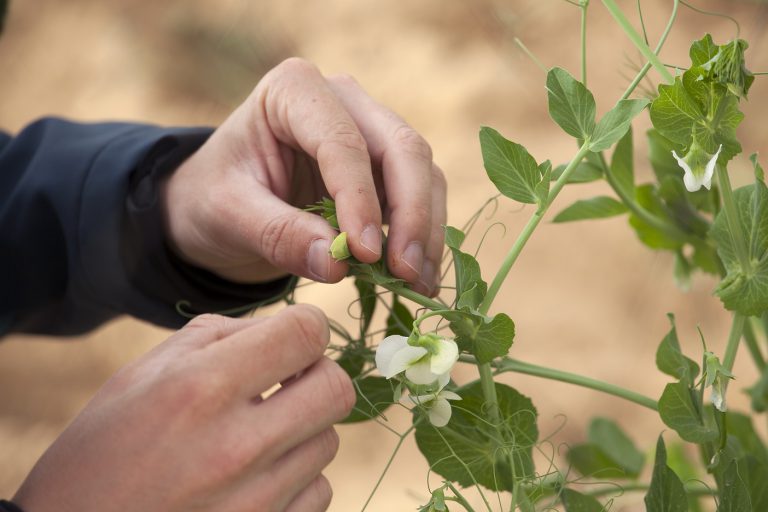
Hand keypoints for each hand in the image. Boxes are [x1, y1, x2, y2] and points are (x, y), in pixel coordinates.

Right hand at [13, 305, 353, 511]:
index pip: (305, 334)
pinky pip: (318, 491)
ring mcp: (255, 501)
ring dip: (304, 428)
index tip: (294, 335)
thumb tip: (279, 327)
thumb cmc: (100, 452)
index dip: (307, 325)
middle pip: (336, 388)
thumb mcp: (141, 375)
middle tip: (287, 381)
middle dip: (318, 374)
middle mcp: (236, 446)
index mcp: (201, 389)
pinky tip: (257, 475)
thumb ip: (217, 337)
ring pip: (329, 441)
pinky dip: (298, 476)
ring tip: (259, 434)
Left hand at [162, 57, 446, 295]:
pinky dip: (424, 239)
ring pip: (423, 173)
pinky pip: (421, 197)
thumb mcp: (228, 214)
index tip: (364, 255)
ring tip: (417, 285)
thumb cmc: (215, 196)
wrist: (222, 204)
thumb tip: (337, 265)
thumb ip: (277, 234)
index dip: (359, 199)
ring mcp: (372, 131)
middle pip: (402, 148)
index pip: (343, 141)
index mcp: (294, 90)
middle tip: (405, 273)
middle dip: (411, 213)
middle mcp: (344, 100)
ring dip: (425, 231)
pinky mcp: (387, 168)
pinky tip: (418, 278)